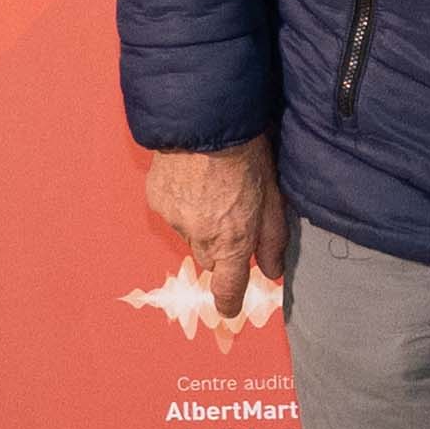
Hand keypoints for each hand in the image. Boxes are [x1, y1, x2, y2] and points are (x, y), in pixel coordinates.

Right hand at [141, 136, 288, 299]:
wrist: (203, 120)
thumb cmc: (247, 154)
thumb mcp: (272, 195)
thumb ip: (272, 238)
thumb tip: (273, 271)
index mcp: (232, 240)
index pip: (228, 287)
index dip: (229, 301)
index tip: (229, 308)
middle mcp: (200, 236)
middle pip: (210, 259)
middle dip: (220, 250)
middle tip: (231, 220)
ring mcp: (174, 219)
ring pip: (190, 235)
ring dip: (201, 223)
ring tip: (212, 190)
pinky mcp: (156, 201)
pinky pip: (172, 213)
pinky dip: (182, 204)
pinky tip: (192, 179)